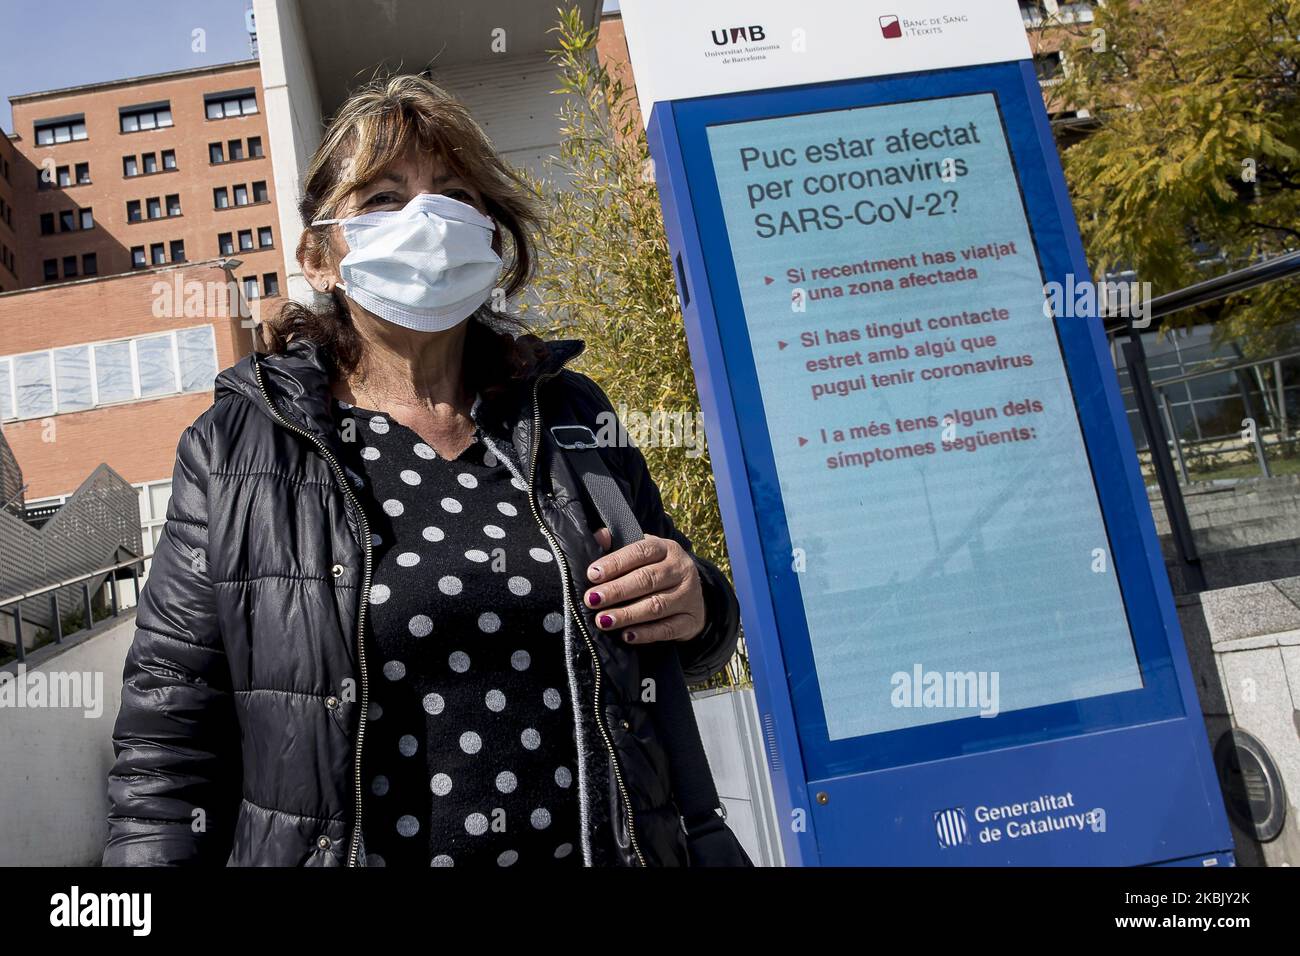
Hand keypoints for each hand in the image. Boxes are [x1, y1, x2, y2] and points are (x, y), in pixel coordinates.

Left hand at [584, 529, 705, 643]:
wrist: (691, 596)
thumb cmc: (656, 571)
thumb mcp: (642, 555)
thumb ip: (618, 545)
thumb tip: (598, 536)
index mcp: (667, 548)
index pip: (640, 552)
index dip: (615, 563)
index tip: (592, 574)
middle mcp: (681, 569)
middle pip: (647, 579)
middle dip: (616, 590)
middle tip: (592, 600)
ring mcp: (688, 596)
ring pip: (656, 605)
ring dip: (627, 614)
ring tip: (603, 620)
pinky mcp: (690, 620)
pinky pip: (668, 629)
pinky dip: (646, 634)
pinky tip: (627, 636)